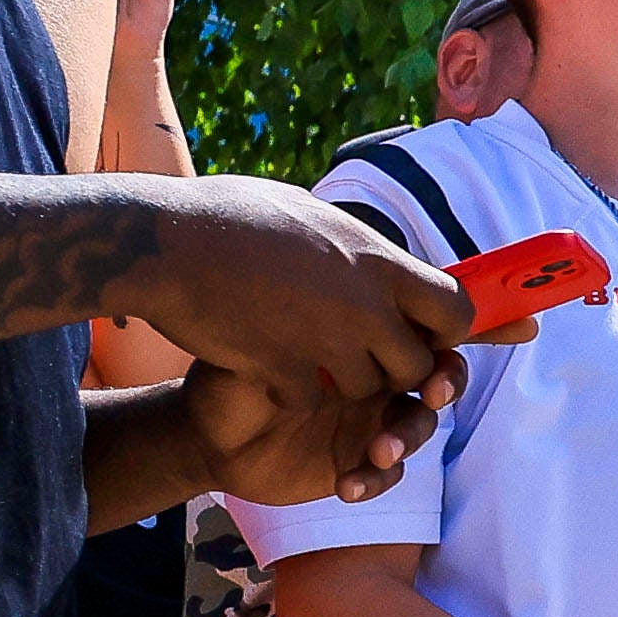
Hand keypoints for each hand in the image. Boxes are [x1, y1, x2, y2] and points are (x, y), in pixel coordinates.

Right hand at [116, 178, 472, 404]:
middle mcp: (364, 304)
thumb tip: (384, 261)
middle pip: (416, 365)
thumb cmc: (228, 217)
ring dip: (340, 383)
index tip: (420, 331)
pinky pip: (310, 400)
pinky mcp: (285, 371)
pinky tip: (264, 363)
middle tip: (354, 353)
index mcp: (377, 259)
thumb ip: (357, 251)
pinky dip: (290, 391)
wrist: (162, 243)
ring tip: (300, 349)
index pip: (455, 308)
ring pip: (364, 389)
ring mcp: (326, 341)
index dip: (445, 328)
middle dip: (392, 368)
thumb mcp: (311, 216)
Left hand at [181, 351, 457, 506]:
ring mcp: (370, 421)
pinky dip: (375, 479)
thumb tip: (333, 320)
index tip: (447, 343)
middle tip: (430, 394)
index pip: (416, 329)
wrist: (203, 438)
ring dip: (407, 437)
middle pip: (437, 375)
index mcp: (357, 338)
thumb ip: (294, 335)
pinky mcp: (358, 461)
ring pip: (419, 425)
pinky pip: (387, 473)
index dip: (446, 335)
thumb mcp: (251, 347)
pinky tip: (348, 486)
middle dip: (445, 384)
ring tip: (379, 451)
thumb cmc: (227, 380)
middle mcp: (374, 377)